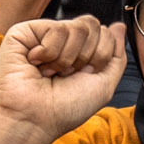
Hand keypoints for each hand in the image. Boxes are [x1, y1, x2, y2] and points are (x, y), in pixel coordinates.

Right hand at [0, 13, 129, 138]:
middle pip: (92, 24)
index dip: (101, 56)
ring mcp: (43, 34)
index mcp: (80, 51)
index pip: (105, 32)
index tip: (83, 76)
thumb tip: (118, 25)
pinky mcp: (24, 32)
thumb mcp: (104, 85)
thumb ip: (116, 55)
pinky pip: (57, 29)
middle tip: (67, 75)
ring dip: (67, 59)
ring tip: (49, 73)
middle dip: (86, 56)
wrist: (34, 119)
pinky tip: (36, 65)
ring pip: (76, 27)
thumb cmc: (66, 108)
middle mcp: (63, 40)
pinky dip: (50, 53)